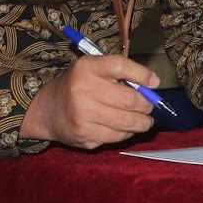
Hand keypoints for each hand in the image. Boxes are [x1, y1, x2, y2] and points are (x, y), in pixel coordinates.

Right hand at [20, 54, 156, 148]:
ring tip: (145, 120)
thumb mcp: (93, 69)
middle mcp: (83, 90)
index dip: (142, 74)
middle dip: (147, 105)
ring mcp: (82, 115)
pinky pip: (117, 136)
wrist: (47, 109)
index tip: (155, 83)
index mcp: (87, 67)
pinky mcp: (84, 135)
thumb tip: (153, 84)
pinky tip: (126, 128)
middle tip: (150, 107)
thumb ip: (120, 72)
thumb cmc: (79, 85)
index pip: (120, 66)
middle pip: (130, 100)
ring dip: (143, 122)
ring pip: (127, 122)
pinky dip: (127, 133)